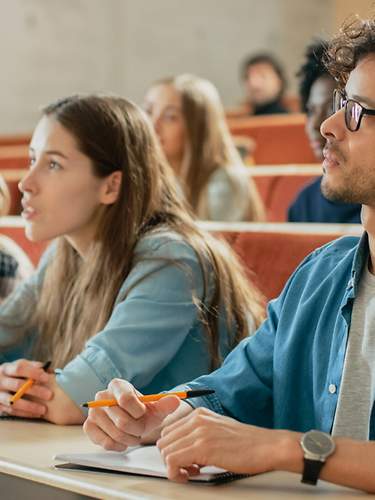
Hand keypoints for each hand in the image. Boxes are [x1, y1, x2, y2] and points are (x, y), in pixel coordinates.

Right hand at [0, 359, 52, 417]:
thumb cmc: (13, 374)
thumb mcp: (20, 366)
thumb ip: (32, 366)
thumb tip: (46, 368)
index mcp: (6, 369)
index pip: (20, 368)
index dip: (33, 373)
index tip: (47, 378)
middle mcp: (0, 381)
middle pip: (17, 385)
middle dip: (35, 390)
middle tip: (49, 395)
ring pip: (13, 402)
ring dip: (30, 406)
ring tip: (44, 409)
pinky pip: (12, 411)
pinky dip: (25, 413)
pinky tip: (36, 414)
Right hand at [83, 378, 180, 450]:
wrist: (130, 419)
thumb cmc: (142, 412)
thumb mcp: (155, 407)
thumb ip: (166, 404)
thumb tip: (176, 400)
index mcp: (117, 385)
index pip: (126, 399)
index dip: (139, 412)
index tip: (143, 413)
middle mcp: (102, 396)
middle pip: (122, 421)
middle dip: (137, 429)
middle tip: (141, 428)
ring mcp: (93, 412)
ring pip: (115, 433)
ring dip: (130, 438)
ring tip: (133, 433)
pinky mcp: (88, 427)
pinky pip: (106, 443)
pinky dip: (119, 445)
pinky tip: (123, 440)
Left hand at [157, 407, 300, 481]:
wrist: (267, 447)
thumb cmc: (247, 443)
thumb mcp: (218, 431)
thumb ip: (199, 434)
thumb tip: (183, 449)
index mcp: (199, 414)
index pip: (168, 430)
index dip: (173, 449)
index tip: (184, 459)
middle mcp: (196, 419)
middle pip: (164, 441)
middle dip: (171, 458)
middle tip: (188, 468)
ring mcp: (199, 432)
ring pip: (165, 451)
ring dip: (174, 467)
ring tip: (191, 472)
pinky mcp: (202, 447)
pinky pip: (173, 461)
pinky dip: (176, 473)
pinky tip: (191, 475)